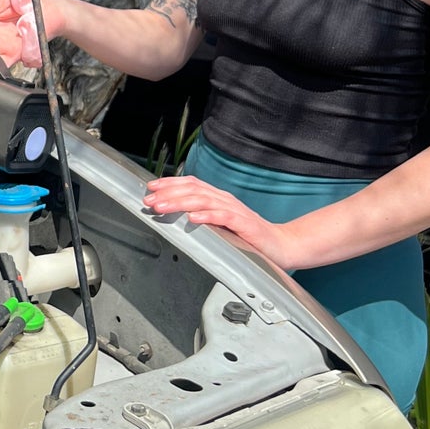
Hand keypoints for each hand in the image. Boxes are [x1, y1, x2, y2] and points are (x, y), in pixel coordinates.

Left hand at [143, 174, 297, 268]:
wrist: (280, 245)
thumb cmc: (249, 235)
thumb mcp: (221, 223)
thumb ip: (203, 215)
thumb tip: (176, 214)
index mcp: (218, 198)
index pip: (191, 184)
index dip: (170, 183)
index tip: (150, 187)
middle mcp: (225, 200)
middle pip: (193, 190)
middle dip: (168, 193)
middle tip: (148, 199)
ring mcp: (235, 210)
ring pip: (203, 200)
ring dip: (179, 202)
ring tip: (162, 207)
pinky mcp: (245, 224)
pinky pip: (223, 217)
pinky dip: (207, 216)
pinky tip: (193, 218)